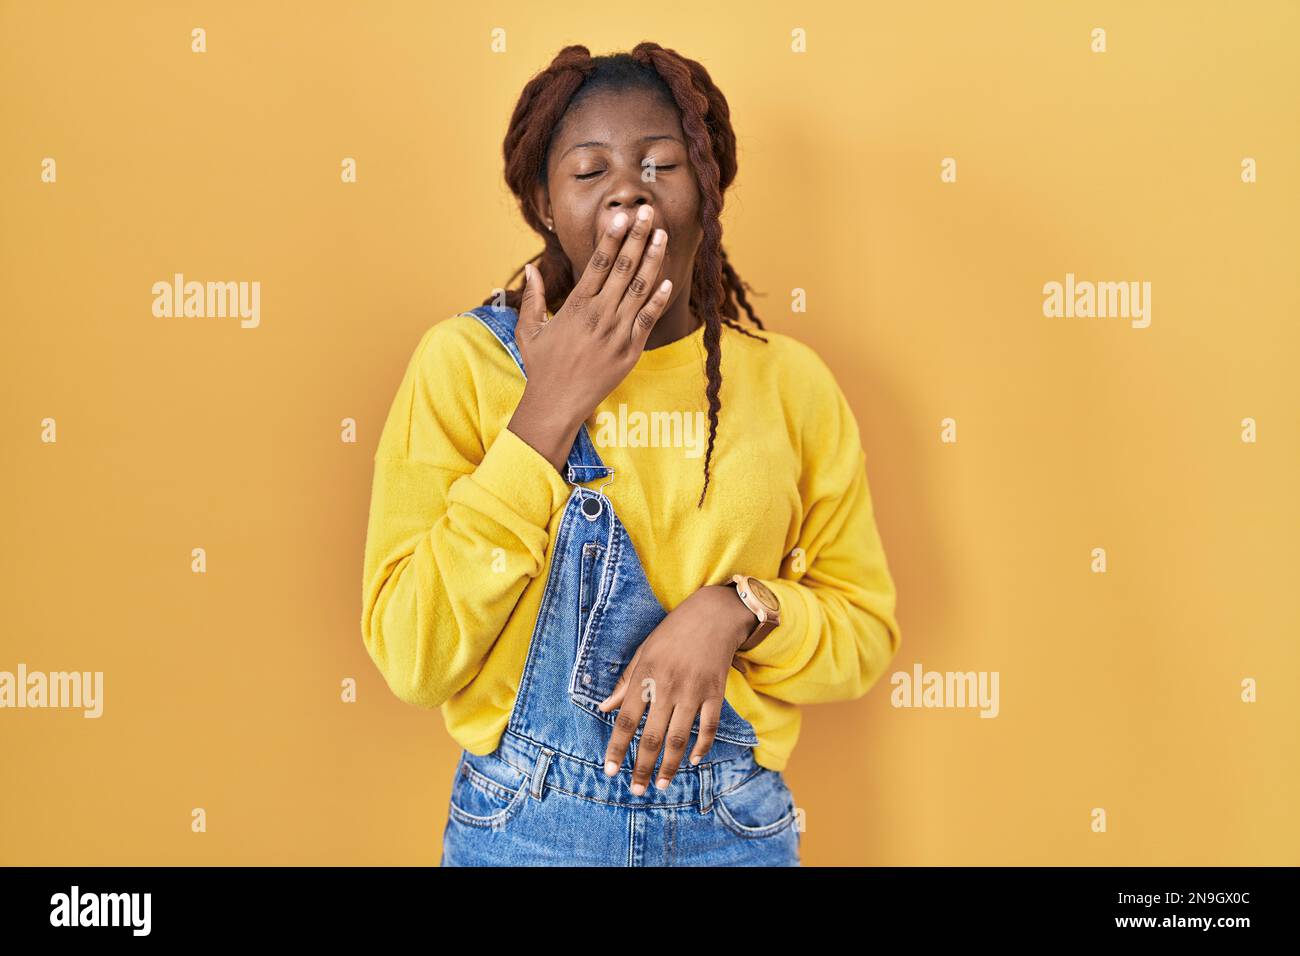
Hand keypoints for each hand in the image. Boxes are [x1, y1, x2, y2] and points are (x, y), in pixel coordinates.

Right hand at [507, 206, 672, 469]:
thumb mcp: (530, 330)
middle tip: (648, 212)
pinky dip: (659, 299)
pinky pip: (648, 319)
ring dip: (653, 259)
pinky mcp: (630, 351)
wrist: (556, 403)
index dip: (612, 237)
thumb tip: (530, 269)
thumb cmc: (542, 367)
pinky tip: (668, 279)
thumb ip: (533, 298)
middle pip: (624, 267)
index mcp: (576, 305)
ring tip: (662, 235)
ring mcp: (617, 332)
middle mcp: (599, 314)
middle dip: (638, 237)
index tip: (622, 216)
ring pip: (640, 288)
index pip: (598, 263)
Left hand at [597, 585, 755, 793]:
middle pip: (652, 737)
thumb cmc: (673, 632)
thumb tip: (604, 708)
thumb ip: (625, 682)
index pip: (625, 720)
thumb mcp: (643, 651)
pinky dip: (702, 746)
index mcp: (645, 676)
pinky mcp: (715, 693)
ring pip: (679, 739)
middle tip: (636, 789)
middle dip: (642, 767)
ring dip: (669, 766)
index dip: (616, 748)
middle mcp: (667, 687)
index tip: (610, 771)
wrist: (713, 615)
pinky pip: (708, 727)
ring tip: (662, 785)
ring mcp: (693, 691)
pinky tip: (694, 761)